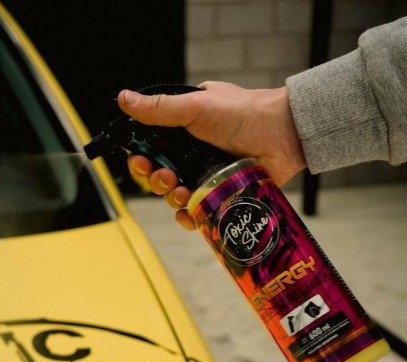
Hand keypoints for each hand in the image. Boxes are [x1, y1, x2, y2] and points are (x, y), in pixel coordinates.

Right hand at [117, 81, 305, 228]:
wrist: (283, 134)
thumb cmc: (242, 114)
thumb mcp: (196, 107)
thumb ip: (159, 108)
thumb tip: (123, 99)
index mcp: (182, 132)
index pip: (151, 149)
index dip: (140, 158)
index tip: (141, 161)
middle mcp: (191, 155)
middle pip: (159, 176)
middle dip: (156, 180)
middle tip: (166, 177)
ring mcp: (206, 177)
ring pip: (176, 197)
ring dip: (172, 198)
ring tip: (183, 192)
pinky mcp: (221, 195)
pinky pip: (197, 213)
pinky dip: (189, 217)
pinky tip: (189, 215)